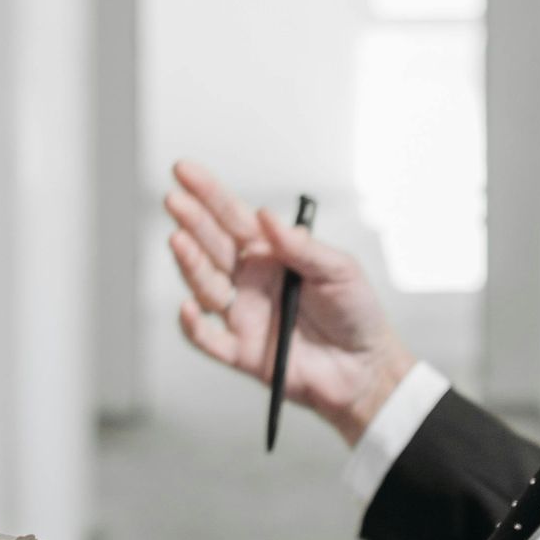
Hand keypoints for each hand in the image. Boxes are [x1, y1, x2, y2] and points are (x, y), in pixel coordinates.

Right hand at [165, 160, 415, 445]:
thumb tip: (267, 216)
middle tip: (174, 200)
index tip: (185, 171)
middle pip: (212, 246)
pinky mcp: (242, 351)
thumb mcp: (339, 269)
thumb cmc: (356, 313)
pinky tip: (188, 307)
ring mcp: (243, 314)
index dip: (208, 194)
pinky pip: (208, 339)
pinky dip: (193, 326)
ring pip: (206, 286)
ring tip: (179, 242)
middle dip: (192, 222)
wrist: (365, 367)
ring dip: (190, 265)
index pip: (233, 216)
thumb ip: (302, 247)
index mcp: (271, 252)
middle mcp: (250, 279)